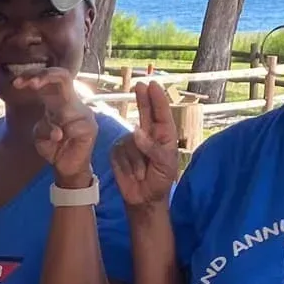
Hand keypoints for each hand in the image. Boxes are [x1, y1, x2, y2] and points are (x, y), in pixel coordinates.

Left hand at [23, 70, 99, 186]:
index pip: (51, 77)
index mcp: (59, 100)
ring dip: (51, 122)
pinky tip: (61, 143)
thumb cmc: (54, 148)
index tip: (16, 83)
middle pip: (63, 76)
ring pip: (65, 106)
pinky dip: (60, 136)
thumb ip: (43, 127)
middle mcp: (73, 102)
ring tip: (53, 138)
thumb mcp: (40, 135)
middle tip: (27, 83)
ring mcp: (84, 114)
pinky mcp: (90, 128)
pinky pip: (73, 128)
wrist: (68, 169)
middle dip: (42, 76)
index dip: (34, 75)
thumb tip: (57, 132)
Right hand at [112, 81, 179, 211]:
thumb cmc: (160, 181)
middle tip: (140, 85)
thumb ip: (153, 148)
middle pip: (145, 112)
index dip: (157, 99)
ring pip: (130, 140)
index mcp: (164, 135)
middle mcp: (147, 135)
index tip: (153, 85)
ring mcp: (131, 142)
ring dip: (136, 160)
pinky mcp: (118, 151)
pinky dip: (126, 164)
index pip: (161, 114)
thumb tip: (136, 132)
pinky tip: (131, 172)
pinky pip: (120, 151)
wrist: (143, 198)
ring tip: (142, 173)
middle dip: (143, 99)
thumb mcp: (165, 165)